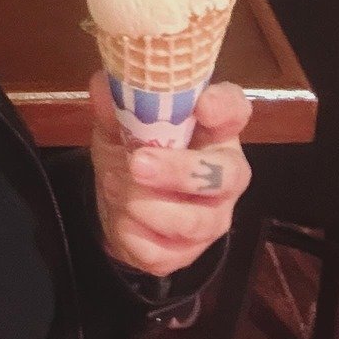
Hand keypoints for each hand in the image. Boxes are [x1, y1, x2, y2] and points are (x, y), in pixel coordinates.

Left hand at [89, 74, 251, 279]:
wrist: (120, 205)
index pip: (235, 111)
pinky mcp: (189, 254)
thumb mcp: (119, 125)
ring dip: (147, 205)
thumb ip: (114, 107)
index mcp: (215, 130)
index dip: (224, 107)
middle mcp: (226, 174)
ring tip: (117, 187)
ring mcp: (213, 218)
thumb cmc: (133, 150)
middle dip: (179, 170)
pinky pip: (164, 251)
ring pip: (194, 221)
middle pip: (225, 175)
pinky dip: (134, 234)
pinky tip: (122, 218)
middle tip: (137, 163)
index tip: (202, 104)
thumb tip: (103, 84)